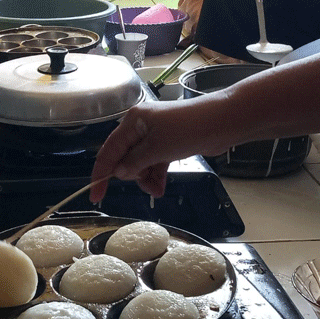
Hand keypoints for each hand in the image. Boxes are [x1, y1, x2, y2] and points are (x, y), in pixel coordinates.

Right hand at [89, 99, 231, 202]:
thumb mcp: (157, 149)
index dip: (101, 174)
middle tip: (145, 187)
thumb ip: (134, 162)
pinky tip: (161, 187)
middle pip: (124, 157)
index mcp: (132, 122)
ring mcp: (155, 135)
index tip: (96, 196)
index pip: (109, 151)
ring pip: (140, 163)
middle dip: (132, 176)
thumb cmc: (189, 129)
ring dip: (145, 179)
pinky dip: (155, 175)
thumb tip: (118, 173)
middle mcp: (140, 126)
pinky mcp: (169, 143)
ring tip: (157, 191)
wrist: (223, 122)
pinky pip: (154, 163)